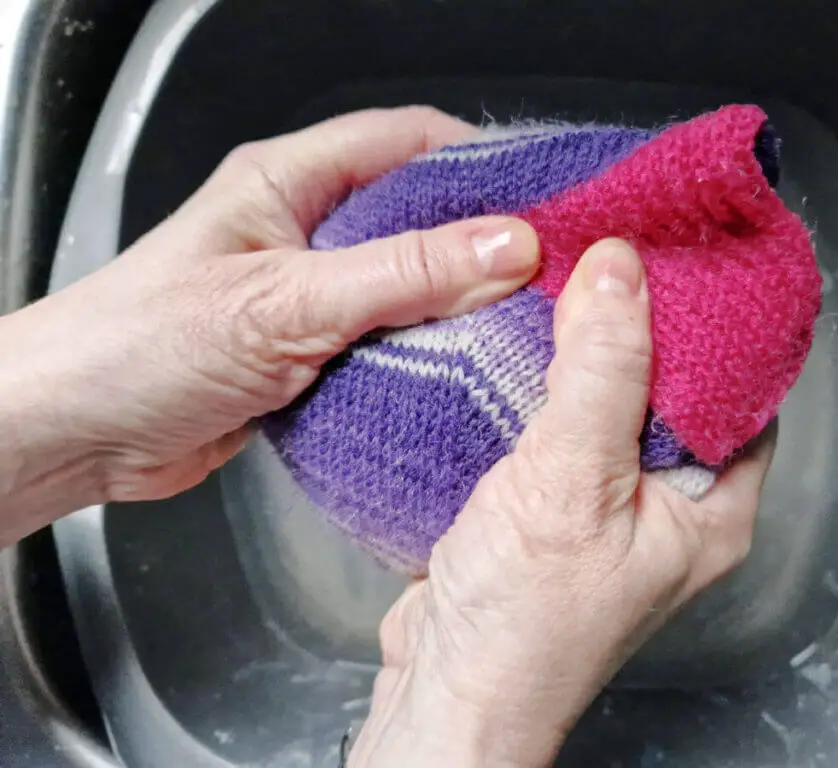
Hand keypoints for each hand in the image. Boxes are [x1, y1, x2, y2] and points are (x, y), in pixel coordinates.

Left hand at [0, 106, 540, 544]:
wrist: (75, 434)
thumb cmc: (139, 346)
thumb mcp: (285, 302)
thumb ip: (400, 273)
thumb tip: (505, 245)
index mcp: (287, 183)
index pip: (406, 142)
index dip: (482, 161)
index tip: (544, 197)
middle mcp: (302, 230)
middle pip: (415, 216)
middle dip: (478, 242)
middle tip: (542, 272)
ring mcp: (306, 293)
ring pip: (406, 284)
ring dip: (453, 307)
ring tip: (513, 326)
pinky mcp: (306, 352)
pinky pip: (384, 342)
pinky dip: (422, 357)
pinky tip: (456, 376)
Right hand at [348, 239, 776, 767]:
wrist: (444, 690)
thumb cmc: (524, 630)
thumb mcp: (575, 483)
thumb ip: (602, 372)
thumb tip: (621, 271)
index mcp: (711, 508)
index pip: (740, 388)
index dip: (716, 320)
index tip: (683, 255)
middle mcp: (666, 504)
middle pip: (667, 388)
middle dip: (637, 325)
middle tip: (610, 255)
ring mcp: (603, 504)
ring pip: (603, 402)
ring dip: (578, 351)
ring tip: (559, 280)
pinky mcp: (546, 504)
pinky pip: (552, 425)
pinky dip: (533, 383)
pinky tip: (509, 345)